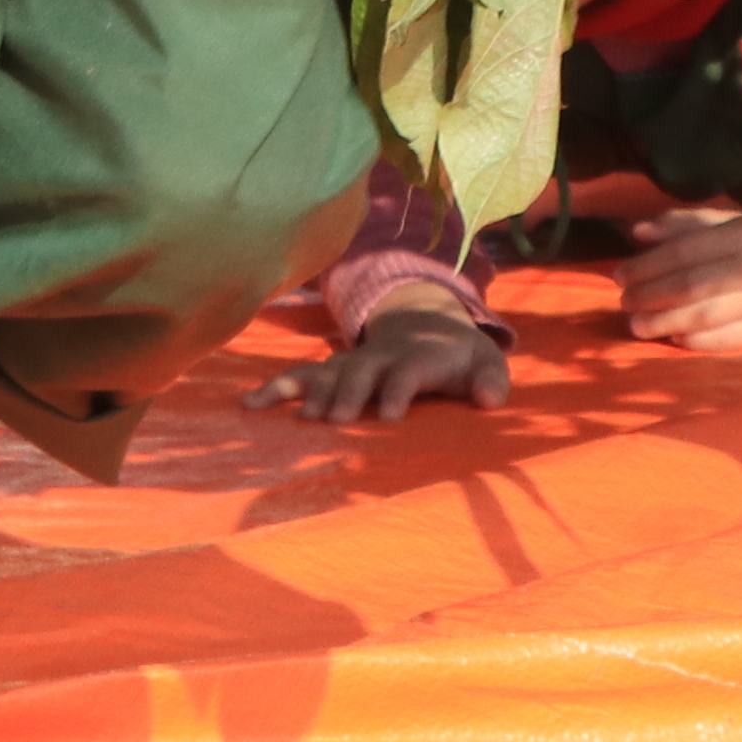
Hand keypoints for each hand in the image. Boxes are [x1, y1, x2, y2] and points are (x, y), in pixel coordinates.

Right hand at [264, 299, 509, 421]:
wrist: (425, 322)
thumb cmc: (459, 355)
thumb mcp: (485, 362)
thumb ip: (491, 379)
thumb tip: (490, 400)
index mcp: (417, 357)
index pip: (406, 372)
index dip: (397, 390)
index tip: (386, 416)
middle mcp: (379, 357)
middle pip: (360, 372)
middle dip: (347, 393)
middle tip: (335, 420)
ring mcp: (352, 362)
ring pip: (327, 373)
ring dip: (312, 393)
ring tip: (300, 419)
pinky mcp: (332, 370)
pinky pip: (301, 376)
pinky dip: (276, 388)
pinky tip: (250, 405)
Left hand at [617, 207, 741, 352]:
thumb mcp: (734, 223)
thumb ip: (687, 225)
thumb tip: (638, 232)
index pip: (686, 252)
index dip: (648, 266)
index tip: (620, 276)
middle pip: (692, 285)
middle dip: (651, 296)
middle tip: (624, 303)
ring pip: (706, 314)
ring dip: (665, 321)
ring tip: (638, 326)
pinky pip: (727, 339)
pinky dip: (696, 340)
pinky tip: (673, 338)